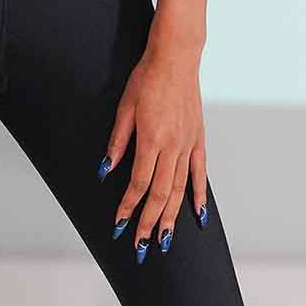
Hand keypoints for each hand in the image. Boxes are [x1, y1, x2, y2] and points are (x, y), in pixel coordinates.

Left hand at [99, 36, 208, 258]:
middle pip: (161, 194)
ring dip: (171, 217)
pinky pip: (200, 173)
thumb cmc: (146, 78)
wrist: (176, 57)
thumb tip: (105, 171)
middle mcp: (172, 146)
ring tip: (165, 240)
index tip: (120, 225)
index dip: (128, 207)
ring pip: (180, 189)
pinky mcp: (198, 138)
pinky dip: (198, 195)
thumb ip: (117, 142)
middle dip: (149, 222)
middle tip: (142, 247)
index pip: (138, 183)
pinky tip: (198, 215)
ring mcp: (188, 144)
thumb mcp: (123, 108)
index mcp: (151, 139)